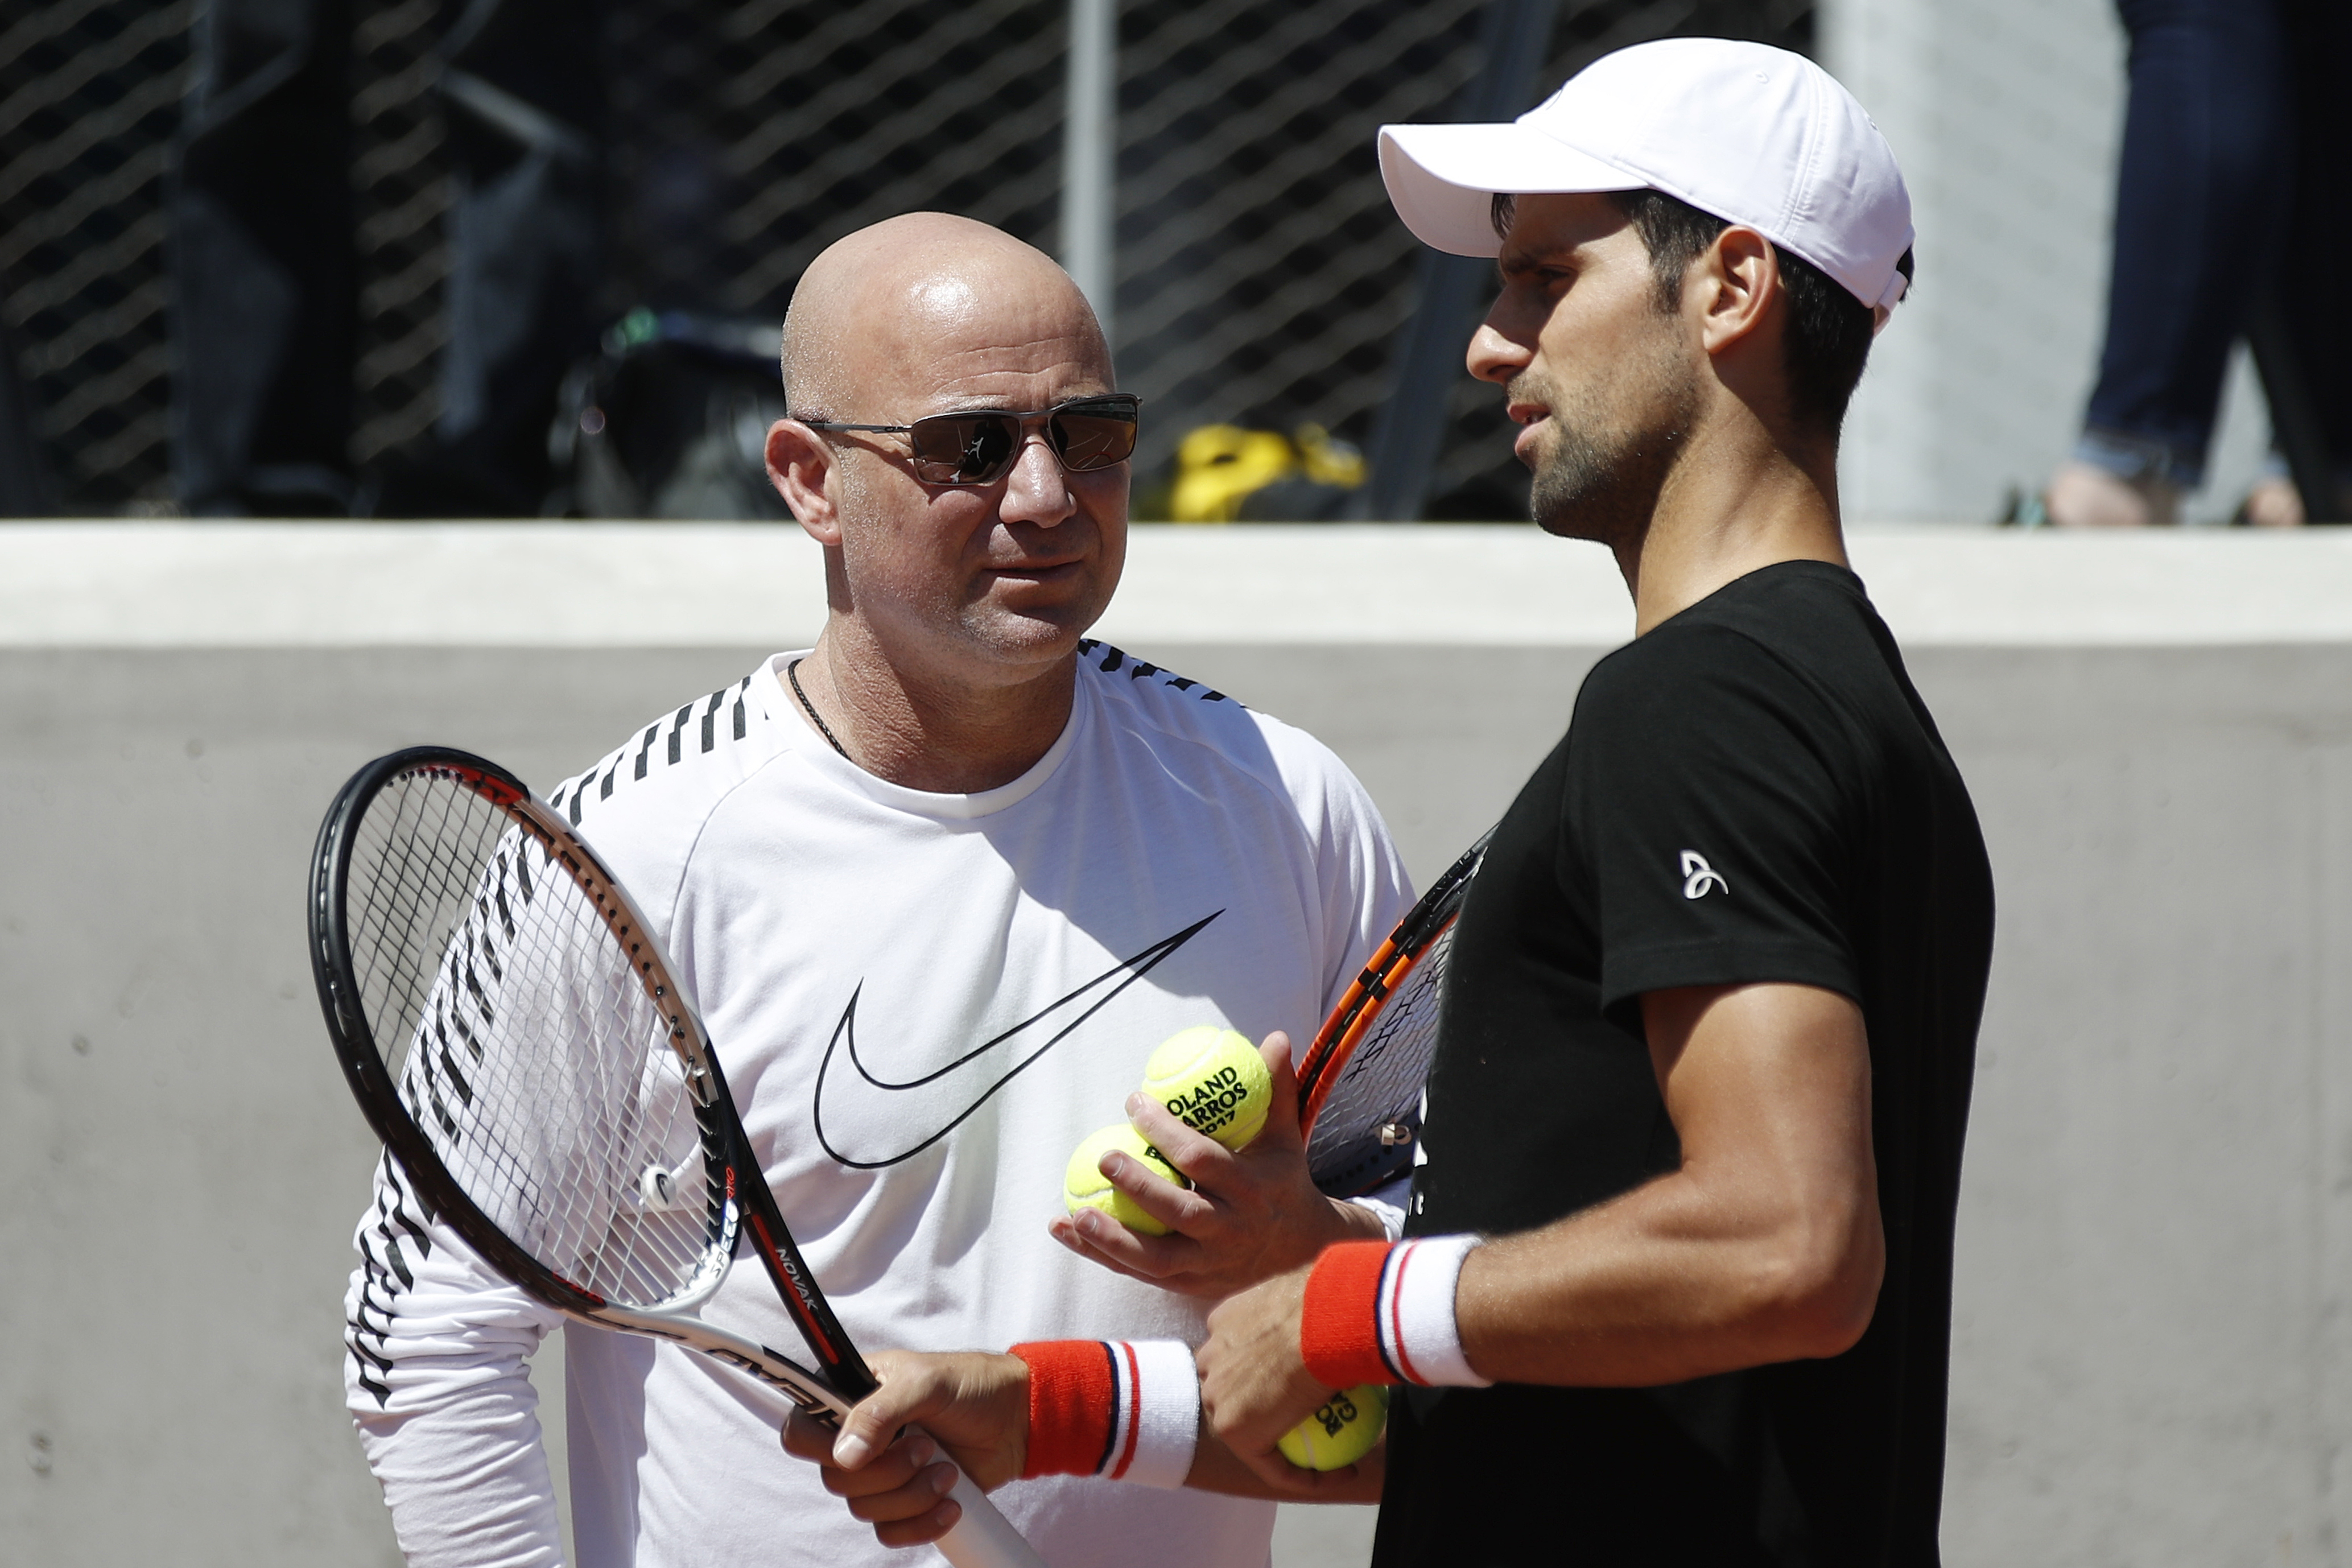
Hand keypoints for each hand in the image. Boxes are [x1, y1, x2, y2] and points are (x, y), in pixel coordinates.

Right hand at [778, 1350, 1027, 1549]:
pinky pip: (889, 1532)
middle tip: (925, 1449)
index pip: (802, 1430)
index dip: (819, 1447)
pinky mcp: (904, 1502)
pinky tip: (950, 1503)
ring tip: (948, 1470)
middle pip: (835, 1480)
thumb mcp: (925, 1383)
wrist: (1016, 1421)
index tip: (857, 1451)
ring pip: (864, 1509)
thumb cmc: (971, 1387)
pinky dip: (921, 1524)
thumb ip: (879, 1412)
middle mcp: (858, 1437)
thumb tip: (844, 1456)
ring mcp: (880, 1472)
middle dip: (887, 1472)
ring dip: (911, 1496)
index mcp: (850, 1397)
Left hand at [1048, 1030, 1385, 1297]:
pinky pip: (1138, 1273)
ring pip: (1155, 1259)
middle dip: (1140, 1187)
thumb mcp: (1285, 1137)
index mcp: (1251, 1190)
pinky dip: (1100, 1255)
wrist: (1301, 1254)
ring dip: (1111, 1238)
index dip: (1167, 1133)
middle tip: (1104, 1157)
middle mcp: (1230, 1231)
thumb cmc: (1282, 1182)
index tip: (1134, 1102)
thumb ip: (1278, 1088)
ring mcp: (1208, 1265)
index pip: (1204, 1161)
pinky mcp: (1187, 1286)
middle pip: (1181, 1214)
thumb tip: (1274, 1037)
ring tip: (1073, 1213)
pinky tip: (1065, 1231)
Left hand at [1197, 1264, 1347, 1490]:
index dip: (1270, 1375)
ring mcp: (1216, 1393)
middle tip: (1317, 1424)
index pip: (1239, 1354)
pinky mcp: (1231, 1428)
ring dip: (1288, 1448)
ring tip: (1335, 1458)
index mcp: (1225, 1321)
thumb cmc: (1333, 1305)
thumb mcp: (1316, 1299)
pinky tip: (1342, 1475)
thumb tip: (1346, 1321)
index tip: (1314, 1386)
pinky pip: (1271, 1463)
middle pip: (1233, 1392)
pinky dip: (1306, 1476)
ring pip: (1248, 1430)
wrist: (1327, 1319)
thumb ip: (1313, 1314)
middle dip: (1269, 1411)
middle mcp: (1211, 1356)